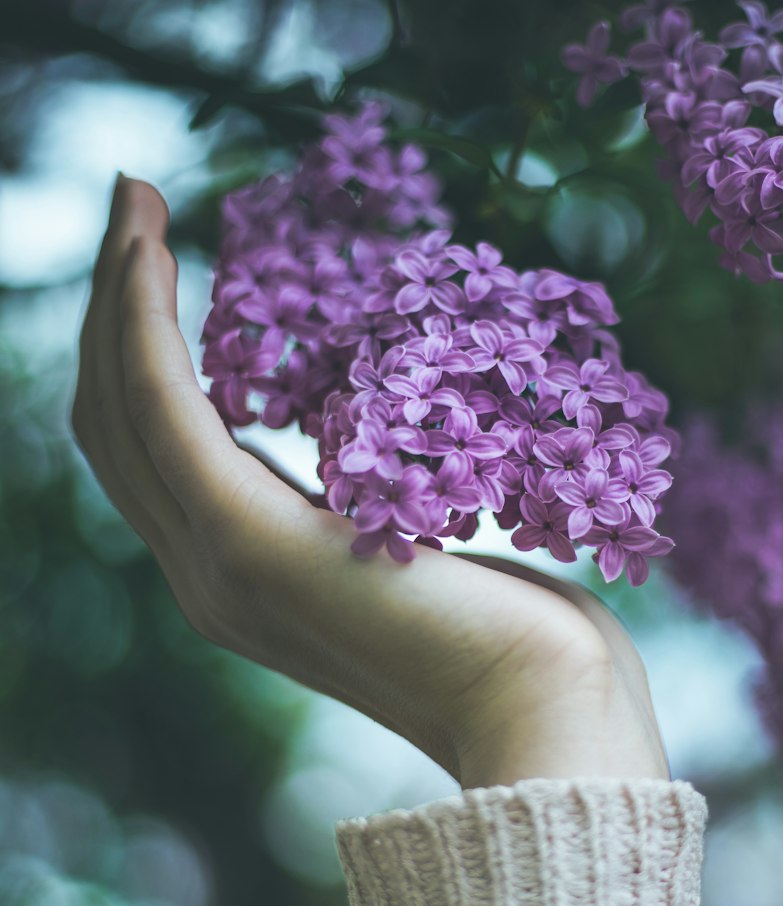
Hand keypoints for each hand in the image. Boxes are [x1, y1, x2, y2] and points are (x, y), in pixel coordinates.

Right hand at [72, 176, 670, 788]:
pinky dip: (143, 324)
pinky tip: (152, 251)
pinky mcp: (248, 542)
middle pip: (115, 426)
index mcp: (242, 581)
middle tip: (133, 201)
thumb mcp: (416, 552)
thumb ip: (367, 512)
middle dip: (113, 307)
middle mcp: (207, 580)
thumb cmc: (516, 630)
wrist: (547, 703)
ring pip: (121, 411)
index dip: (139, 352)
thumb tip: (373, 458)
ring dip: (117, 297)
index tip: (158, 248)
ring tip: (133, 201)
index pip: (154, 455)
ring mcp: (218, 567)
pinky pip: (165, 411)